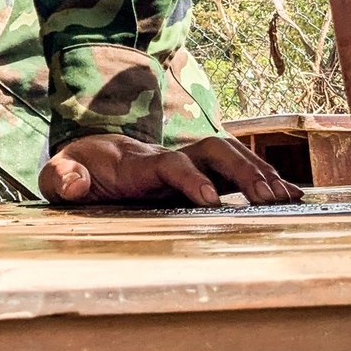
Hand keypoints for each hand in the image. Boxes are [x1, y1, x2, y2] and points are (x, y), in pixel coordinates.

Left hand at [38, 132, 303, 207]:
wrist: (90, 155)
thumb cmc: (76, 170)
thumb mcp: (58, 175)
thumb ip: (61, 178)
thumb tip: (74, 184)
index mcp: (137, 162)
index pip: (169, 163)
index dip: (189, 177)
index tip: (208, 199)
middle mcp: (169, 157)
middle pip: (212, 151)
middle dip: (241, 170)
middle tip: (267, 198)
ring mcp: (188, 164)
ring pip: (230, 157)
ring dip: (258, 173)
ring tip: (286, 198)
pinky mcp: (200, 176)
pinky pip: (237, 172)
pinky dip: (264, 179)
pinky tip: (292, 195)